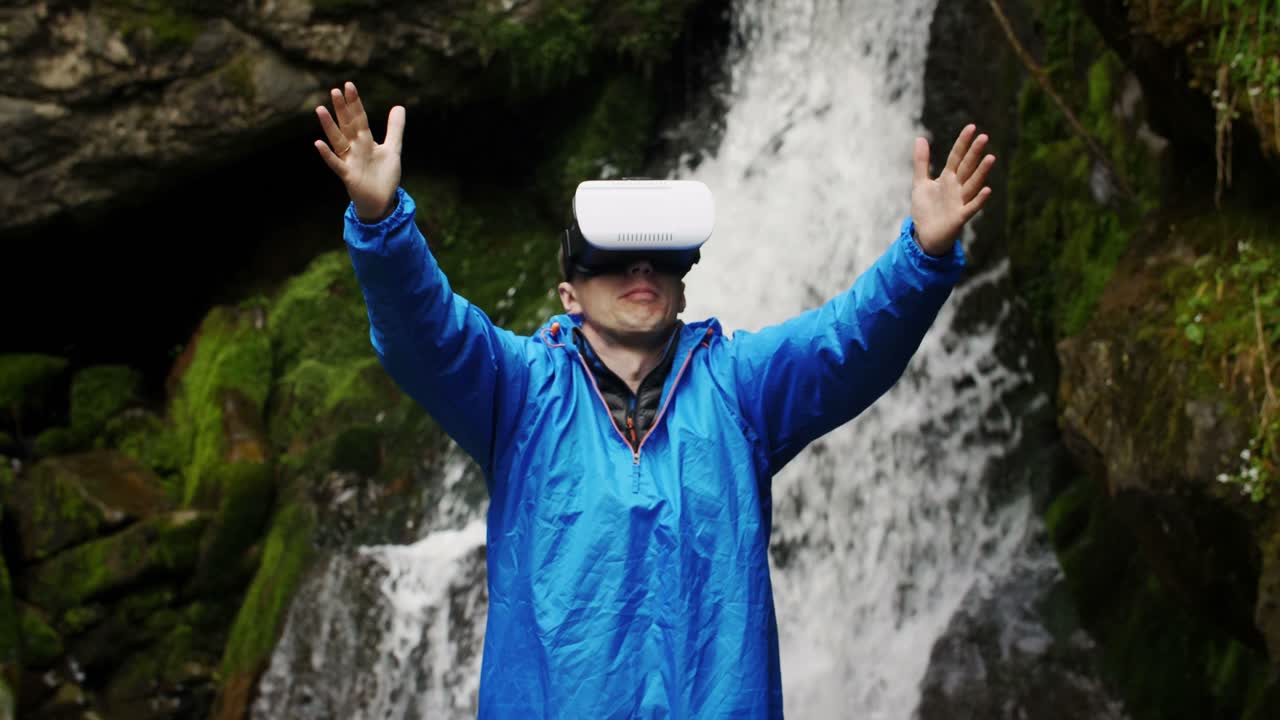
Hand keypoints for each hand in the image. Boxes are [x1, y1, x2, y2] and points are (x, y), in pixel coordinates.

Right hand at [315, 81, 404, 222]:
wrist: (382, 201)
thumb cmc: (384, 176)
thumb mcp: (393, 149)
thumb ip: (394, 129)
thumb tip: (398, 106)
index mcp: (365, 140)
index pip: (359, 118)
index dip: (355, 103)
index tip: (349, 85)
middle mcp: (354, 148)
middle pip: (347, 125)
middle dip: (342, 109)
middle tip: (335, 91)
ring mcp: (349, 161)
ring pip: (337, 140)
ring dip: (329, 126)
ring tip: (320, 109)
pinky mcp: (348, 175)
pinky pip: (335, 163)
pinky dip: (327, 155)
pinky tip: (318, 143)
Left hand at [910, 124, 995, 255]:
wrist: (925, 235)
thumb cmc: (926, 209)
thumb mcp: (920, 183)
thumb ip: (921, 162)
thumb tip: (920, 138)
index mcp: (948, 178)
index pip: (957, 157)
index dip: (963, 143)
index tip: (971, 127)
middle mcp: (957, 187)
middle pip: (967, 167)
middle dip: (974, 153)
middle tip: (984, 137)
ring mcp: (960, 201)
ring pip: (972, 184)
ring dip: (981, 172)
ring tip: (991, 157)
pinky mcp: (960, 217)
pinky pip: (971, 207)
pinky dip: (979, 200)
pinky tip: (988, 190)